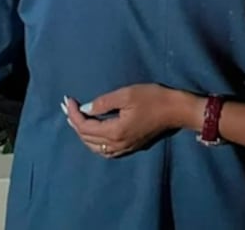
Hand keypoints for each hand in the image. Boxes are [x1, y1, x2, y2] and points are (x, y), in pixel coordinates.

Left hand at [62, 85, 204, 157]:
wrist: (176, 110)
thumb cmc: (153, 99)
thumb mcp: (128, 94)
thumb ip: (104, 102)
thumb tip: (86, 109)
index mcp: (114, 132)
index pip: (85, 127)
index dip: (74, 114)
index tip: (68, 100)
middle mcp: (116, 145)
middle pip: (87, 139)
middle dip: (75, 123)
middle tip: (67, 108)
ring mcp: (124, 149)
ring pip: (95, 147)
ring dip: (83, 134)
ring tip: (76, 120)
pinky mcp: (130, 147)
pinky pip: (105, 150)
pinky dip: (94, 142)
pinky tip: (94, 133)